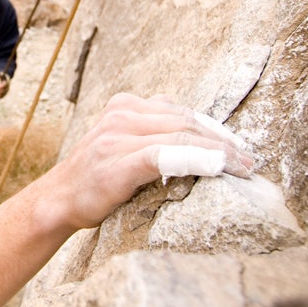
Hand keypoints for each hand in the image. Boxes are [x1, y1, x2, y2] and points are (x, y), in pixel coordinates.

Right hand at [51, 93, 253, 229]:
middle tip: (250, 160)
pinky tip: (220, 169)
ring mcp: (118, 137)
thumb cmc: (94, 178)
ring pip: (182, 136)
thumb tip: (185, 122)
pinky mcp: (118, 163)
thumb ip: (148, 128)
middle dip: (223, 141)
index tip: (240, 147)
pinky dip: (198, 160)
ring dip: (219, 152)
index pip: (181, 112)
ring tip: (243, 168)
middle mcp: (122, 114)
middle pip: (186, 122)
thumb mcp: (119, 142)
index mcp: (125, 105)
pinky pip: (166, 156)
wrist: (57, 201)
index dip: (215, 129)